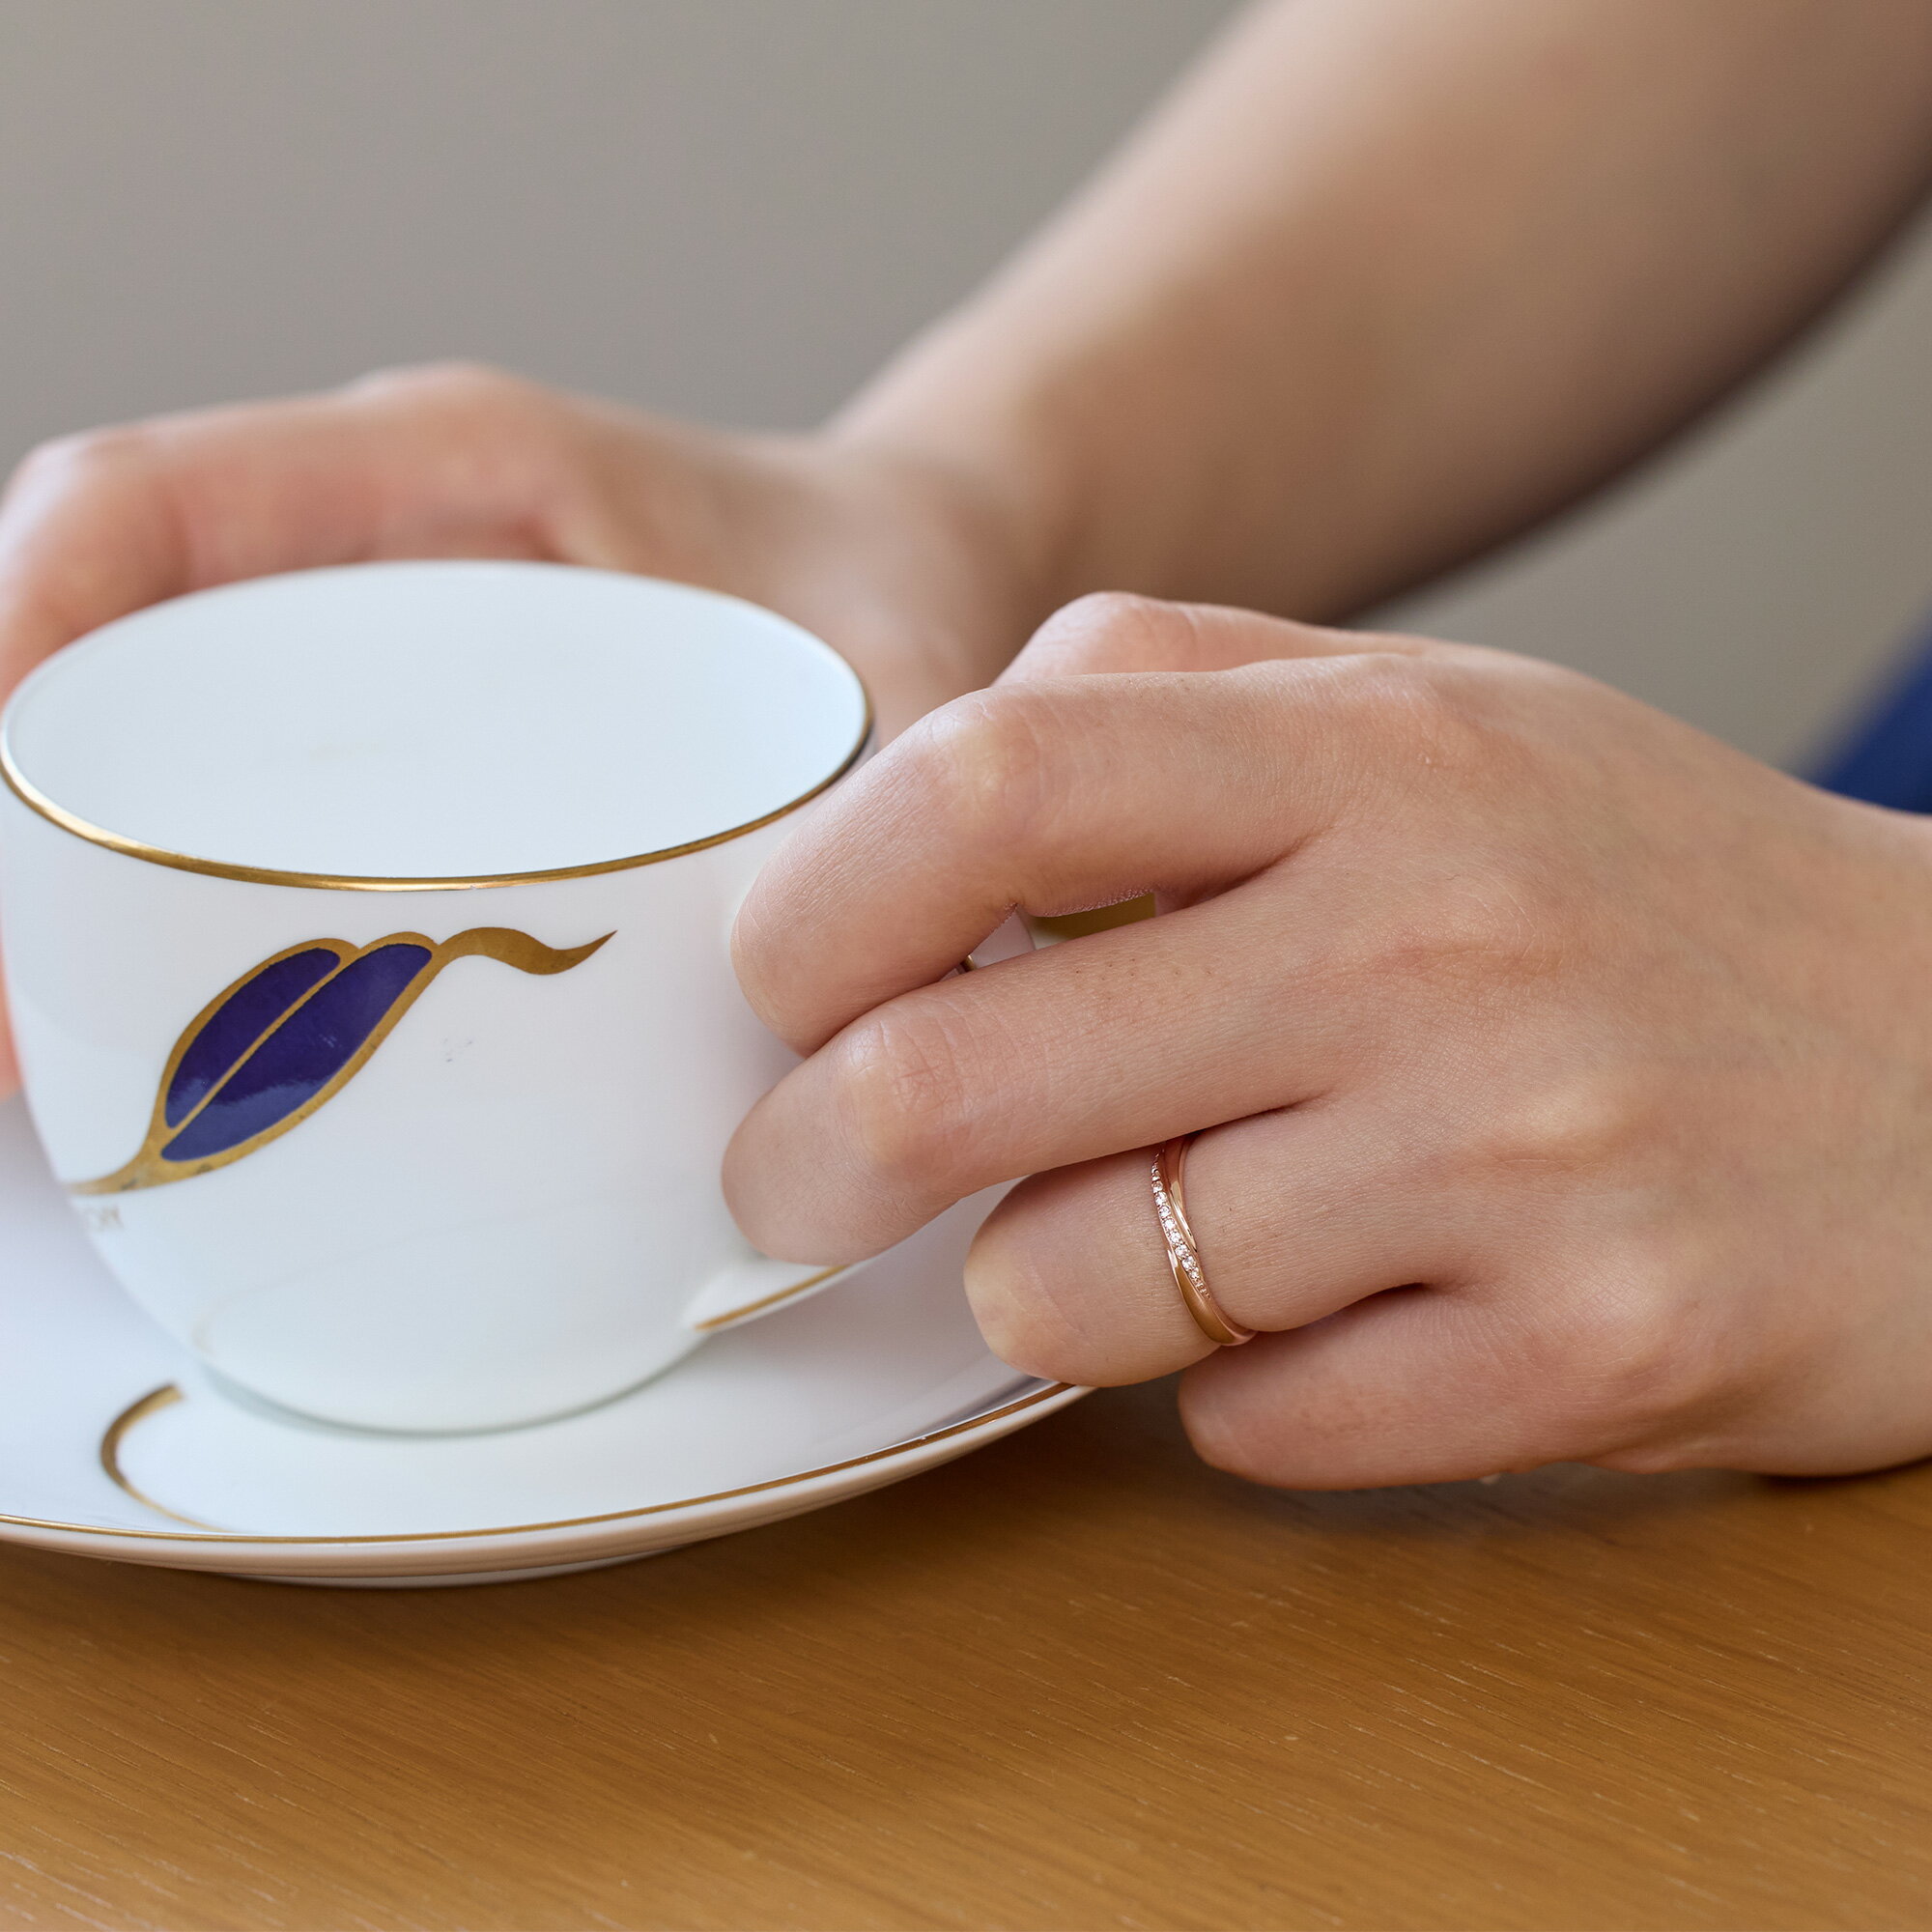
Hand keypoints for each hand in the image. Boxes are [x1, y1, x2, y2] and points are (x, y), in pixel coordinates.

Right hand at [0, 362, 1044, 1092]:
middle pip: (94, 658)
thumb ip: (897, 804)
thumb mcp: (914, 680)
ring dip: (77, 901)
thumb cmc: (885, 607)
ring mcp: (361, 650)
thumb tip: (865, 1019)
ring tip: (70, 1082)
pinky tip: (194, 1058)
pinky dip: (169, 923)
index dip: (14, 655)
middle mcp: (372, 550)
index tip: (7, 851)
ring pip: (141, 745)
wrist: (904, 575)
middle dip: (27, 841)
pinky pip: (227, 807)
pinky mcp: (383, 744)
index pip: (147, 516)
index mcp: (456, 469)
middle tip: (20, 1049)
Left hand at [727, 594, 1931, 1486]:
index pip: (997, 778)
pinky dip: (1229, 1393)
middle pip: (967, 1074)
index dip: (823, 900)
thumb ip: (1170, 704)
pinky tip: (1330, 1316)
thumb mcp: (1430, 724)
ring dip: (1048, 1288)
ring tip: (1149, 1235)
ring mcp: (1519, 1155)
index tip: (777, 985)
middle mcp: (1437, 937)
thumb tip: (906, 795)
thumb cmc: (1639, 889)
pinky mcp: (1591, 1349)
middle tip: (791, 1187)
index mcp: (1376, 749)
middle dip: (810, 1160)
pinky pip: (1253, 1425)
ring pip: (1082, 1290)